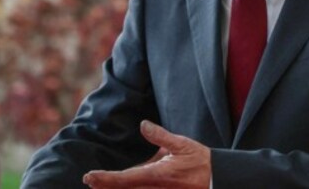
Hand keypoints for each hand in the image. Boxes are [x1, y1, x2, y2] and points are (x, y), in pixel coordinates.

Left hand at [83, 120, 210, 188]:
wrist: (219, 181)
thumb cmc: (201, 162)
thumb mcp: (181, 144)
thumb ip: (160, 136)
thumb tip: (143, 125)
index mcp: (156, 176)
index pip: (124, 179)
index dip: (105, 179)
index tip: (89, 177)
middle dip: (105, 187)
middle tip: (89, 180)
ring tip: (99, 185)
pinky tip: (121, 186)